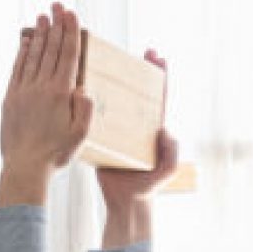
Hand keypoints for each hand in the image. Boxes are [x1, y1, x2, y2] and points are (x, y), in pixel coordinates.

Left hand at [0, 1, 92, 199]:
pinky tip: (27, 41)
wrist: (25, 165)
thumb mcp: (80, 135)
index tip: (70, 15)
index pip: (68, 56)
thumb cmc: (56, 153)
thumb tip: (82, 88)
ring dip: (39, 34)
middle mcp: (41, 86)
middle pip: (51, 49)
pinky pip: (18, 68)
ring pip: (34, 55)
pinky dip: (23, 52)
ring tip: (42, 16)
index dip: (69, 32)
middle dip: (55, 25)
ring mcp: (24, 90)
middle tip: (57, 5)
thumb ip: (84, 109)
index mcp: (61, 94)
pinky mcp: (11, 96)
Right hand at [97, 50, 178, 207]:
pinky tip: (81, 81)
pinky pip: (95, 113)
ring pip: (115, 98)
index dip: (160, 74)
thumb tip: (166, 129)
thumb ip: (171, 154)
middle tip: (134, 49)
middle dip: (137, 67)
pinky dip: (90, 98)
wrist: (126, 202)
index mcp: (152, 127)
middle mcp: (136, 124)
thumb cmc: (148, 187)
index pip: (159, 95)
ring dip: (111, 77)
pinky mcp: (101, 135)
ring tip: (103, 55)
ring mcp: (119, 128)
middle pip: (137, 90)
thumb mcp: (165, 171)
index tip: (156, 56)